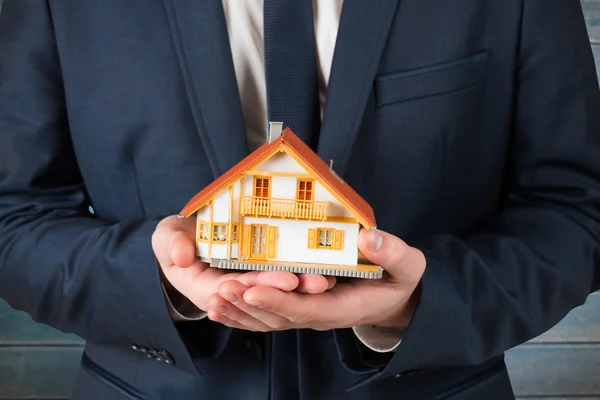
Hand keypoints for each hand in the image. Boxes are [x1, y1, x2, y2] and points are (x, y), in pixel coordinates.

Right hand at [152, 216, 335, 323]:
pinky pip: (281, 287)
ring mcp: (246, 291)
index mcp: (207, 290)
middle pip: (265, 298)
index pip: (239, 293)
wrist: (186, 242)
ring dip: (303, 290)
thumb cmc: (176, 239)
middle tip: (319, 281)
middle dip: (294, 290)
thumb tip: (182, 256)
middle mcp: (232, 297)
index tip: (287, 279)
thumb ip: (170, 244)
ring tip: (328, 280)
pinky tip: (326, 276)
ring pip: (278, 296)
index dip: (263, 287)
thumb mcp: (166, 237)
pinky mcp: (259, 283)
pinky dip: (301, 282)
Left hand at [208, 227, 424, 331]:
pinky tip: (219, 309)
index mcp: (343, 307)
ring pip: (268, 319)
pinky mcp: (298, 307)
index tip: (253, 287)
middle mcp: (320, 315)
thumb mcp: (407, 265)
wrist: (392, 298)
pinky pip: (267, 316)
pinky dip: (242, 314)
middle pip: (279, 316)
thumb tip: (371, 238)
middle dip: (248, 304)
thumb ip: (393, 253)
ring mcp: (307, 313)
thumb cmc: (399, 280)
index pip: (306, 307)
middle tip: (220, 289)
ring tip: (212, 299)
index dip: (279, 299)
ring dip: (239, 311)